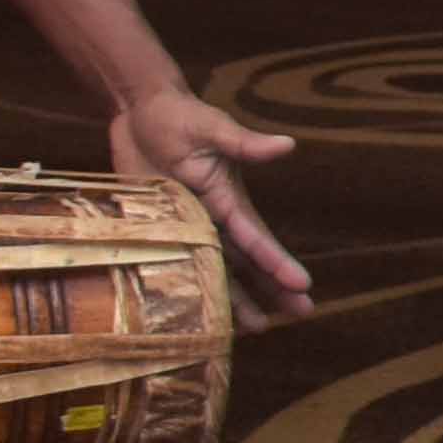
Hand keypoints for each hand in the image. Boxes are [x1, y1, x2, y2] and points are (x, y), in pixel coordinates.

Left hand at [108, 84, 311, 313]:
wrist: (139, 113)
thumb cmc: (178, 116)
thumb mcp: (211, 128)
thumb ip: (245, 144)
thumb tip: (288, 145)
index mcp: (228, 199)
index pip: (257, 238)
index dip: (278, 263)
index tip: (302, 286)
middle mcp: (215, 219)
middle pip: (248, 262)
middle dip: (275, 288)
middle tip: (303, 315)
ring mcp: (189, 227)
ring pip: (218, 271)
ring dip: (240, 298)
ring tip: (259, 328)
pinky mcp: (162, 230)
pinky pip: (179, 265)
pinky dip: (193, 288)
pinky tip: (201, 310)